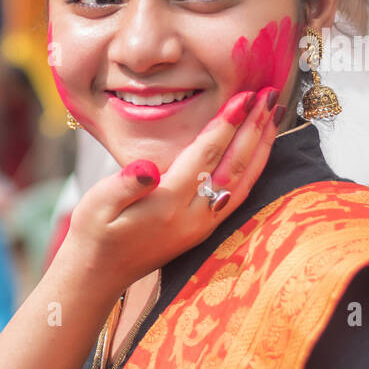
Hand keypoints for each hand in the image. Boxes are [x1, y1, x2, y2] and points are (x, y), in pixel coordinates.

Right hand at [58, 86, 280, 293]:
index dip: (226, 125)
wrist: (98, 273)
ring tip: (275, 115)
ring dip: (261, 147)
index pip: (205, 156)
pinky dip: (254, 169)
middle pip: (233, 166)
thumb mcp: (96, 205)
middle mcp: (192, 217)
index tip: (244, 96)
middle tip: (270, 95)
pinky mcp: (203, 230)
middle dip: (254, 129)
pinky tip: (260, 151)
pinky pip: (238, 195)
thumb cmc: (93, 232)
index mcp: (167, 204)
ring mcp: (202, 226)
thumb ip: (124, 185)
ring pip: (243, 182)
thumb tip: (147, 168)